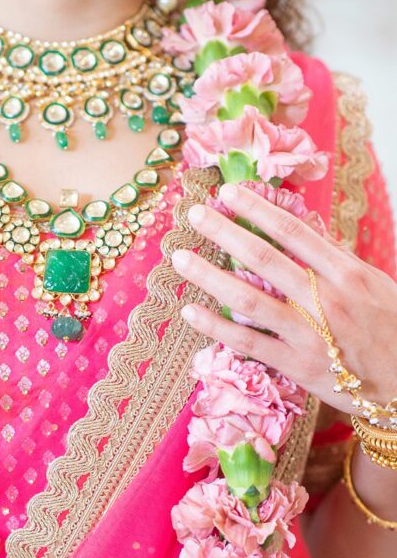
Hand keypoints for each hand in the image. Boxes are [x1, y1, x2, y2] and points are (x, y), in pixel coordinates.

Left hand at [171, 183, 396, 414]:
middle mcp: (323, 300)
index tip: (230, 193)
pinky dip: (216, 326)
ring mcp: (307, 334)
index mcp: (345, 273)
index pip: (294, 232)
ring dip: (209, 277)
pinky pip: (247, 342)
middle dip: (225, 233)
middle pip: (264, 259)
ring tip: (181, 260)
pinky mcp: (295, 365)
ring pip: (248, 300)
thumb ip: (334, 257)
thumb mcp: (371, 283)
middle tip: (195, 215)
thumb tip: (304, 226)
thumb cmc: (389, 327)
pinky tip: (190, 312)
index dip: (259, 210)